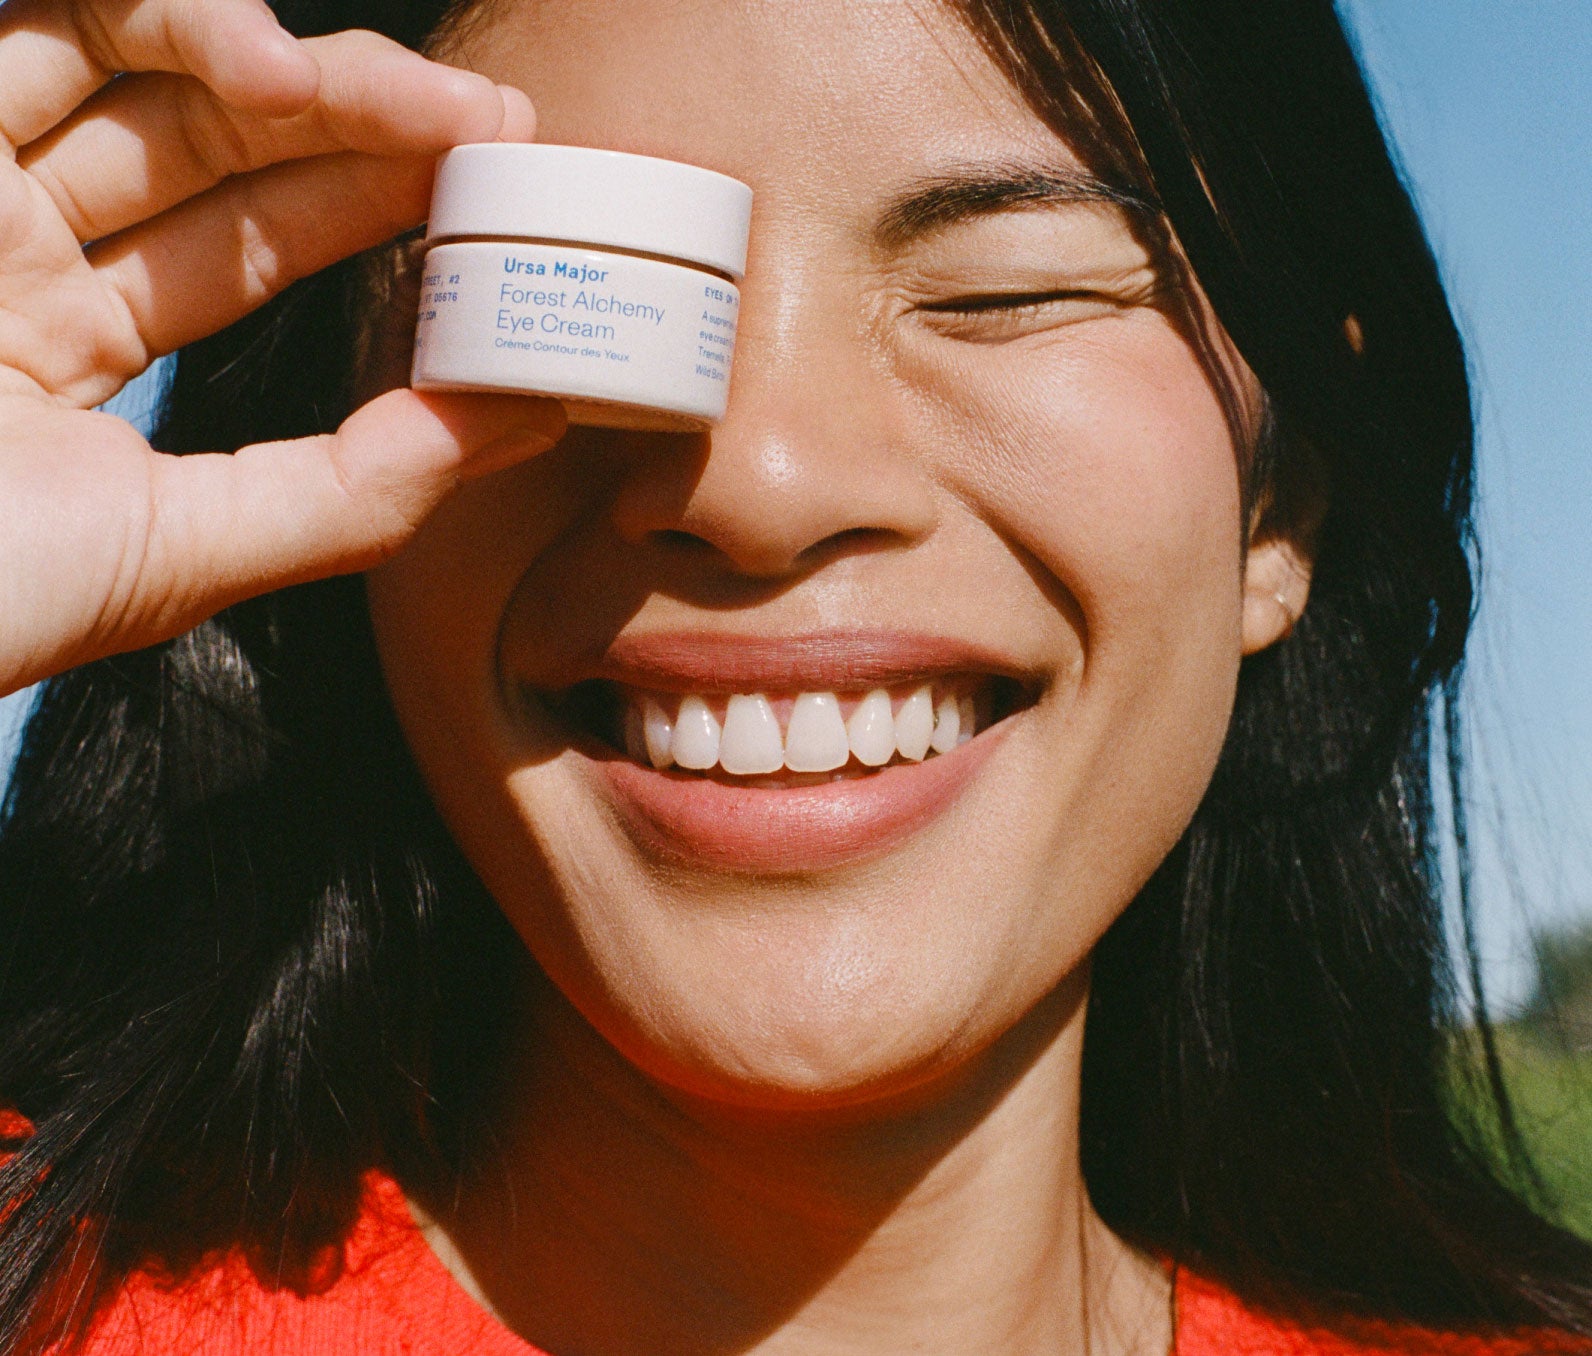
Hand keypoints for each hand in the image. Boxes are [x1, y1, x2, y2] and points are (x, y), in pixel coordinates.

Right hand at [0, 0, 565, 696]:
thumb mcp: (184, 548)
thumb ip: (354, 489)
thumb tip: (526, 419)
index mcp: (74, 342)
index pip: (248, 243)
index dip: (369, 206)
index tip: (490, 192)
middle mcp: (8, 245)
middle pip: (208, 143)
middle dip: (353, 119)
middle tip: (492, 114)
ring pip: (122, 61)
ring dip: (265, 61)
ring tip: (384, 96)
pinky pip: (30, 24)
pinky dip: (148, 17)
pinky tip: (259, 56)